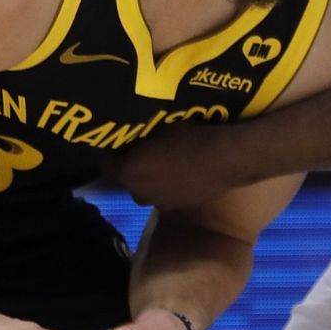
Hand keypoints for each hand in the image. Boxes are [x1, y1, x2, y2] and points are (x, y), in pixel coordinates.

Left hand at [111, 121, 244, 208]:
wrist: (225, 158)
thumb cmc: (189, 135)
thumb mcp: (158, 122)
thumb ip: (137, 131)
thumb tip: (127, 129)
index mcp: (128, 172)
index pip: (105, 164)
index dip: (113, 151)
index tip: (122, 139)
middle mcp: (138, 192)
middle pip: (127, 177)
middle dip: (132, 165)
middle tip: (144, 147)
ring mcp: (159, 203)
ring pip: (147, 186)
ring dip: (151, 176)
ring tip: (166, 158)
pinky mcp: (179, 206)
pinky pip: (165, 192)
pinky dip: (168, 182)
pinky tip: (182, 169)